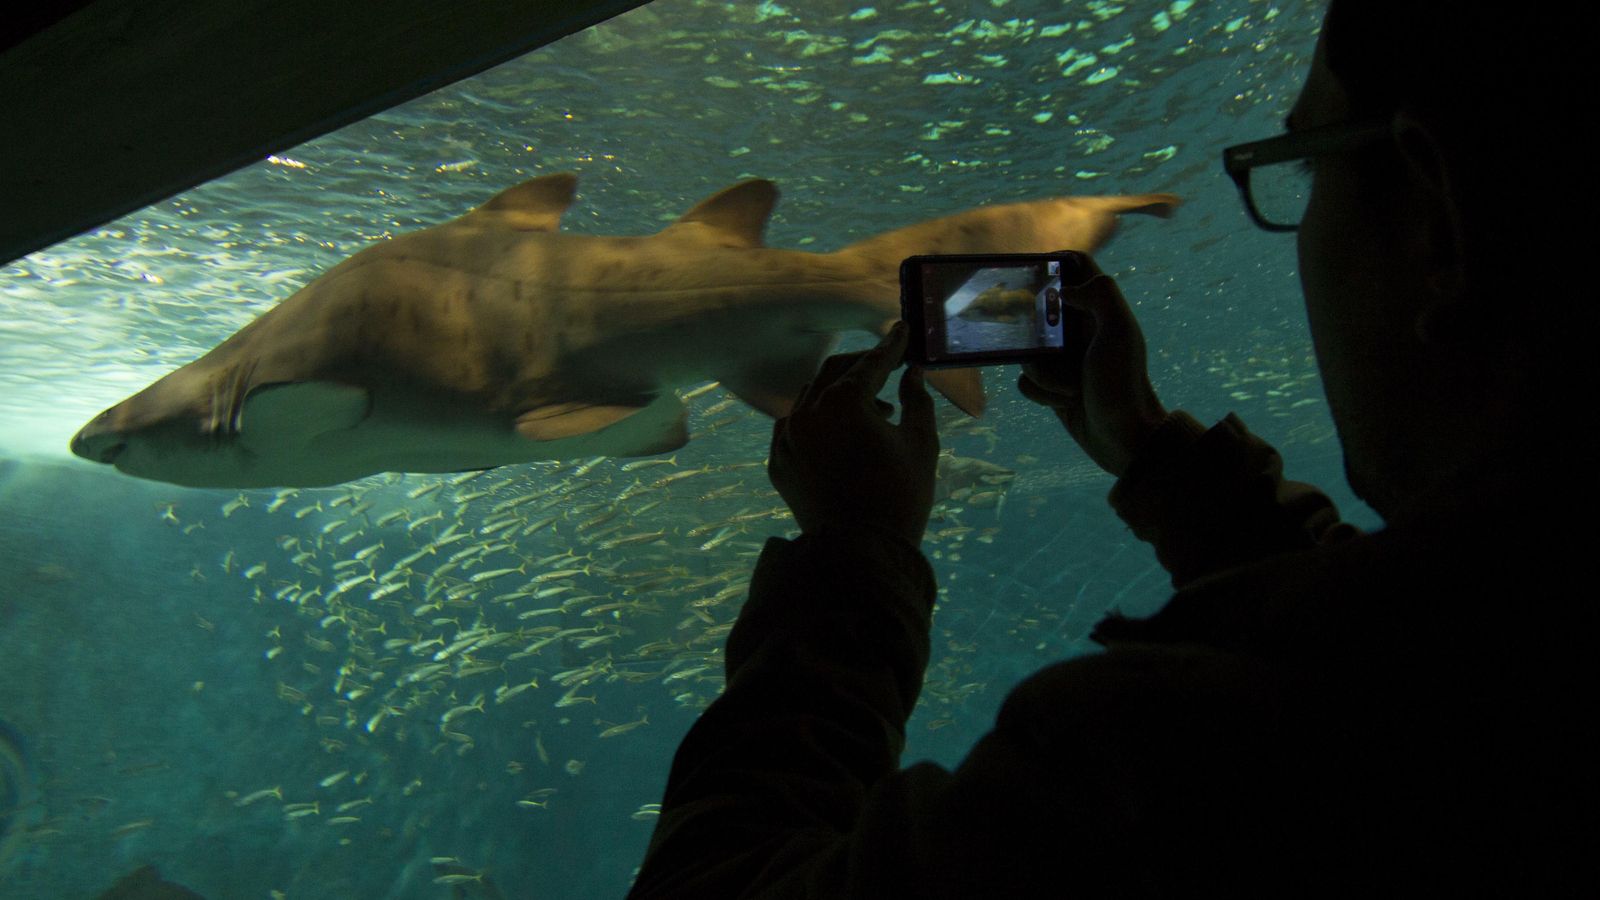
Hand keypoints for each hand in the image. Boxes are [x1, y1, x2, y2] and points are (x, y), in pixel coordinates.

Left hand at [769, 322, 938, 545]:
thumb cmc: (900, 496)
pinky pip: (795, 428)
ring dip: (841, 394)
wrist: (861, 554)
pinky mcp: (779, 463)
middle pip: (834, 372)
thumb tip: (913, 374)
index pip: (871, 363)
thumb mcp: (921, 443)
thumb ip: (917, 400)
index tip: (902, 330)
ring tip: (875, 411)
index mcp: (843, 403)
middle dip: (862, 365)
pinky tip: (842, 435)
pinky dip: (819, 421)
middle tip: (888, 365)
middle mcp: (807, 413)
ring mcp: (787, 439)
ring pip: (811, 398)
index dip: (891, 346)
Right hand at [1019, 256, 1167, 477]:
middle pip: (1039, 306)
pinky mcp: (1050, 385)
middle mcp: (1080, 328)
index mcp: (1098, 308)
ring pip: (1027, 347)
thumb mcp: (1119, 332)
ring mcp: (1063, 357)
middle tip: (1040, 341)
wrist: (1123, 438)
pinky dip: (1040, 391)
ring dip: (1043, 371)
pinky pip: (1025, 378)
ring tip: (1069, 387)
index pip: (1074, 265)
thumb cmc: (1123, 383)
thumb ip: (1100, 295)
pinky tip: (1062, 401)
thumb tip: (1063, 289)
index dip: (1053, 262)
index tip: (1033, 275)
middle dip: (1033, 327)